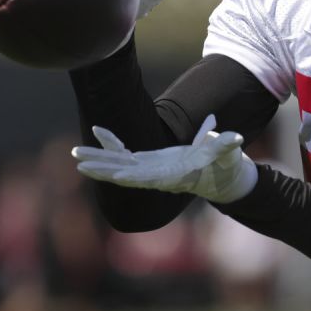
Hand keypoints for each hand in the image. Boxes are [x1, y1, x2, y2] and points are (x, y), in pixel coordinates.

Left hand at [71, 114, 257, 202]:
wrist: (219, 176)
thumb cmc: (223, 166)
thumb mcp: (226, 155)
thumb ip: (226, 146)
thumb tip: (235, 138)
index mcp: (172, 176)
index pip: (148, 178)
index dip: (130, 176)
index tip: (114, 175)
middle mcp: (155, 176)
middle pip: (124, 174)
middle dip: (102, 169)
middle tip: (80, 164)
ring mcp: (149, 169)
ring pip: (119, 165)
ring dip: (98, 159)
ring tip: (76, 154)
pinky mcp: (147, 161)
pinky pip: (125, 153)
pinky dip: (112, 143)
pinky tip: (98, 132)